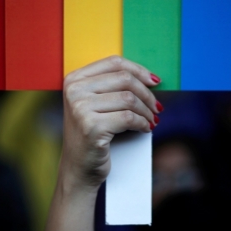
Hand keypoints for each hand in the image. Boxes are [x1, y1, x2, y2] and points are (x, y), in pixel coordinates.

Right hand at [60, 55, 161, 190]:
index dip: (139, 70)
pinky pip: (129, 118)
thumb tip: (150, 78)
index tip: (155, 82)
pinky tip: (145, 128)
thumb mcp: (95, 104)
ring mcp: (81, 108)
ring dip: (147, 111)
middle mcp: (74, 91)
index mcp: (74, 80)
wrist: (78, 168)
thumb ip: (113, 86)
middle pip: (124, 79)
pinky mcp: (92, 127)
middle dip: (147, 94)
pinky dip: (143, 123)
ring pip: (129, 99)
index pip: (114, 63)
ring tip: (152, 120)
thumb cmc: (92, 134)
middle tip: (157, 107)